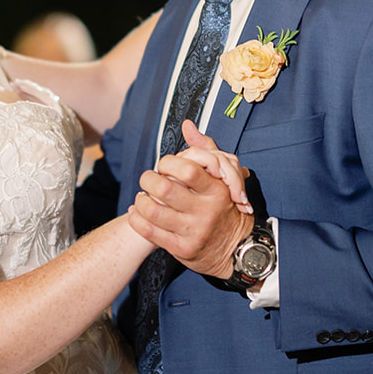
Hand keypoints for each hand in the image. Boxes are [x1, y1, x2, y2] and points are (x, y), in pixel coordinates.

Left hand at [128, 122, 255, 277]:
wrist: (236, 249)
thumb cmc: (224, 206)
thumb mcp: (223, 179)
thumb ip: (205, 150)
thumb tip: (187, 124)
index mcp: (217, 191)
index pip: (187, 170)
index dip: (168, 163)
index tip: (164, 166)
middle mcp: (205, 212)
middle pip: (165, 189)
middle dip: (148, 179)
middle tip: (147, 178)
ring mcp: (193, 232)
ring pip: (153, 211)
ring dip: (141, 200)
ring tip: (142, 196)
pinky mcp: (181, 249)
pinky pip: (149, 232)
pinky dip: (136, 218)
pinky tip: (137, 212)